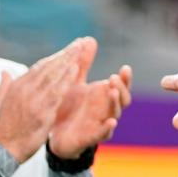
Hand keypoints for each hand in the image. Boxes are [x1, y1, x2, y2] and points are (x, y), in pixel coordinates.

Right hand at [0, 39, 83, 162]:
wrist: (1, 150)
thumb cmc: (1, 129)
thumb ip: (4, 86)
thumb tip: (5, 72)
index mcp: (17, 87)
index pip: (38, 67)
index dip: (54, 58)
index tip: (65, 51)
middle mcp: (25, 90)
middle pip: (48, 68)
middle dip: (64, 55)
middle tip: (77, 45)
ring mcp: (34, 100)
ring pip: (53, 76)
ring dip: (67, 63)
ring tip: (79, 52)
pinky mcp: (42, 112)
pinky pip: (57, 93)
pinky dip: (66, 80)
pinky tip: (75, 70)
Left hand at [49, 37, 132, 158]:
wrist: (52, 132)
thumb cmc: (68, 105)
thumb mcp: (74, 81)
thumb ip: (82, 63)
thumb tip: (90, 39)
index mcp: (103, 95)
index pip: (121, 85)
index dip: (126, 78)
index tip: (125, 68)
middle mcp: (106, 109)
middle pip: (123, 99)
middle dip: (121, 88)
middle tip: (113, 78)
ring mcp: (100, 123)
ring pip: (114, 115)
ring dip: (115, 103)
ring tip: (112, 92)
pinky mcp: (90, 137)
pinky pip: (102, 134)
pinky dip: (107, 129)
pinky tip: (111, 123)